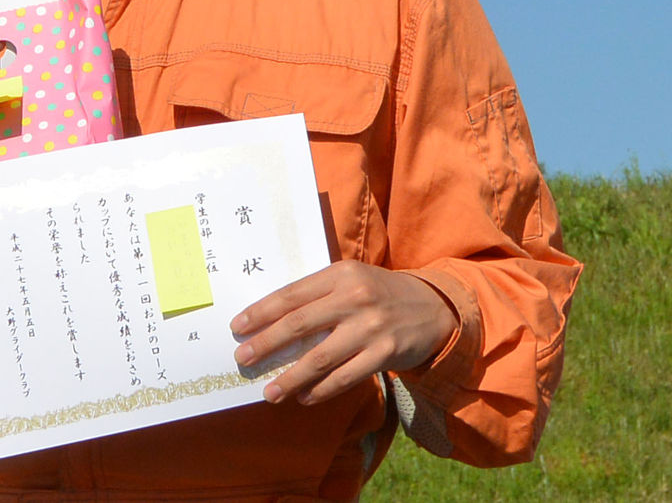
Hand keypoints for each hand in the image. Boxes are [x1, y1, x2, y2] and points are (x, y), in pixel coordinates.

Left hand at [230, 261, 456, 405]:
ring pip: (320, 357)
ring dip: (291, 377)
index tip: (239, 327)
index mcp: (340, 274)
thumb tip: (271, 321)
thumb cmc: (378, 293)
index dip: (261, 312)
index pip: (291, 295)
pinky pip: (346, 377)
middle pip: (299, 325)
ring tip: (270, 392)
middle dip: (266, 344)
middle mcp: (355, 298)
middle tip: (243, 360)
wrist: (433, 307)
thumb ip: (318, 295)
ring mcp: (371, 327)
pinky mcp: (385, 353)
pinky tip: (304, 396)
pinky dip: (322, 390)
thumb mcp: (351, 279)